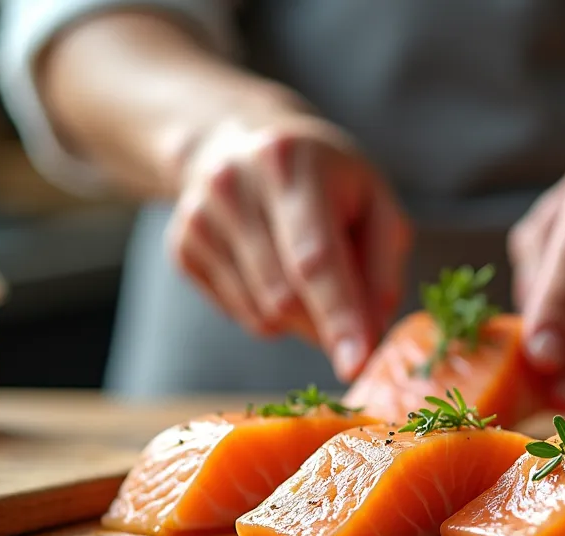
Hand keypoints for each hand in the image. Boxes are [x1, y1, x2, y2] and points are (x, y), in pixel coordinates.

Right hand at [165, 115, 409, 380]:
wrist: (239, 143)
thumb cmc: (324, 178)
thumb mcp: (373, 200)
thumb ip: (381, 265)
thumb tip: (372, 332)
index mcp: (288, 162)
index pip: (314, 256)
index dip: (338, 314)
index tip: (356, 364)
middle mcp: (232, 185)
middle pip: (285, 296)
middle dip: (327, 323)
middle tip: (353, 316)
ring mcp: (198, 219)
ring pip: (263, 314)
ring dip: (302, 320)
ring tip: (311, 276)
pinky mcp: (182, 249)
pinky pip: (241, 315)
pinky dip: (272, 312)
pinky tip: (274, 269)